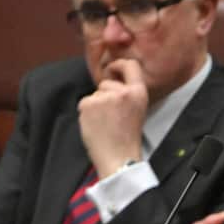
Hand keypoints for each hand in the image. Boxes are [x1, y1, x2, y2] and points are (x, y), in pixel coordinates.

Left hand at [78, 58, 147, 177]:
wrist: (119, 158)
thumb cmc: (128, 138)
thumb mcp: (138, 110)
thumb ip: (128, 93)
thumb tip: (112, 79)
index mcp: (138, 93)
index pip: (130, 65)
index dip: (119, 65)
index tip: (113, 70)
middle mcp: (122, 92)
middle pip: (107, 83)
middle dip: (105, 95)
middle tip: (112, 116)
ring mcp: (104, 97)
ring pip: (95, 94)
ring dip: (96, 105)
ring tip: (105, 123)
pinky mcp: (89, 104)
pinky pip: (85, 102)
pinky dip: (87, 113)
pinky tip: (96, 125)